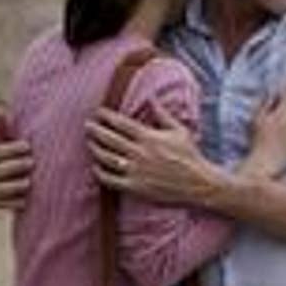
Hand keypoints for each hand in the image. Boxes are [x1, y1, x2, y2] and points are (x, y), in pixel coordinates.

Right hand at [0, 113, 33, 210]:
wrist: (8, 179)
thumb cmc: (9, 154)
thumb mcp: (6, 141)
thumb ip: (3, 127)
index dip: (11, 149)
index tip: (27, 146)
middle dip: (16, 166)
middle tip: (32, 162)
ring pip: (2, 190)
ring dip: (16, 185)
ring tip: (29, 181)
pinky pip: (7, 204)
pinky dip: (17, 202)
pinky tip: (28, 197)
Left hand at [88, 103, 220, 204]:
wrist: (198, 184)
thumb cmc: (190, 156)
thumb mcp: (179, 131)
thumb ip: (162, 114)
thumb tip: (152, 98)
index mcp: (149, 137)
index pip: (121, 123)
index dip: (107, 116)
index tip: (98, 112)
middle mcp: (140, 153)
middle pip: (110, 139)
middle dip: (95, 130)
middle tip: (87, 125)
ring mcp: (136, 171)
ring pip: (107, 158)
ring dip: (95, 149)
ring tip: (90, 143)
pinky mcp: (135, 187)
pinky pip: (111, 179)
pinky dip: (100, 173)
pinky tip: (96, 167)